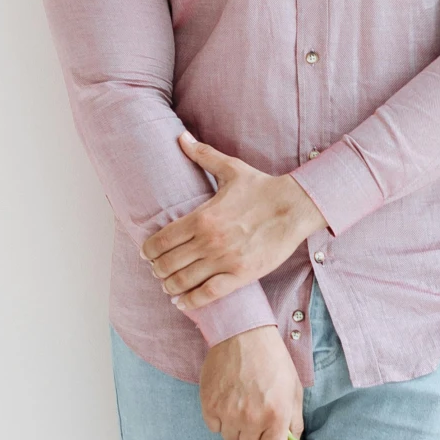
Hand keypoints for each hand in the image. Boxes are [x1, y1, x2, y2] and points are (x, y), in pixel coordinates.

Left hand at [144, 132, 324, 311]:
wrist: (294, 207)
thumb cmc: (262, 188)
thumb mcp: (231, 169)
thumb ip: (203, 155)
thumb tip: (181, 137)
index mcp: (202, 217)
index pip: (162, 240)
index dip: (148, 251)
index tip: (146, 254)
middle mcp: (209, 241)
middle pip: (168, 263)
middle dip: (157, 269)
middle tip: (157, 271)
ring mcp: (225, 260)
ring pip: (184, 281)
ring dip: (170, 286)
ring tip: (168, 286)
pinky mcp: (241, 275)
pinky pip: (208, 294)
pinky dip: (191, 301)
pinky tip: (182, 302)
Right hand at [200, 327, 304, 439]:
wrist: (242, 334)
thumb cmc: (272, 361)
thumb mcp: (294, 391)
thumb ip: (294, 423)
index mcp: (276, 417)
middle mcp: (251, 419)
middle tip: (257, 426)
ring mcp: (228, 414)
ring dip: (237, 431)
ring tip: (243, 406)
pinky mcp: (209, 406)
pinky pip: (215, 428)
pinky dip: (221, 420)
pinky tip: (229, 400)